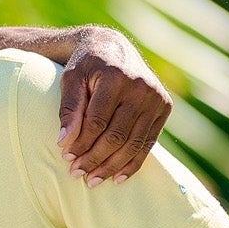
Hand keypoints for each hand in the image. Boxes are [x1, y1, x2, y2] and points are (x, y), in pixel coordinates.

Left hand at [58, 29, 172, 184]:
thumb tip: (64, 143)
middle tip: (76, 174)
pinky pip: (149, 142)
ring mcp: (156, 98)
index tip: (66, 158)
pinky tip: (117, 178)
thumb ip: (68, 108)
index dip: (81, 143)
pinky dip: (133, 162)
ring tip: (93, 180)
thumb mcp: (70, 79)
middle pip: (117, 135)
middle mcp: (141, 87)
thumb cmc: (85, 65)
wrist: (113, 47)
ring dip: (112, 166)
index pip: (97, 121)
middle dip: (95, 159)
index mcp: (116, 77)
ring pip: (133, 143)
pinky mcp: (164, 107)